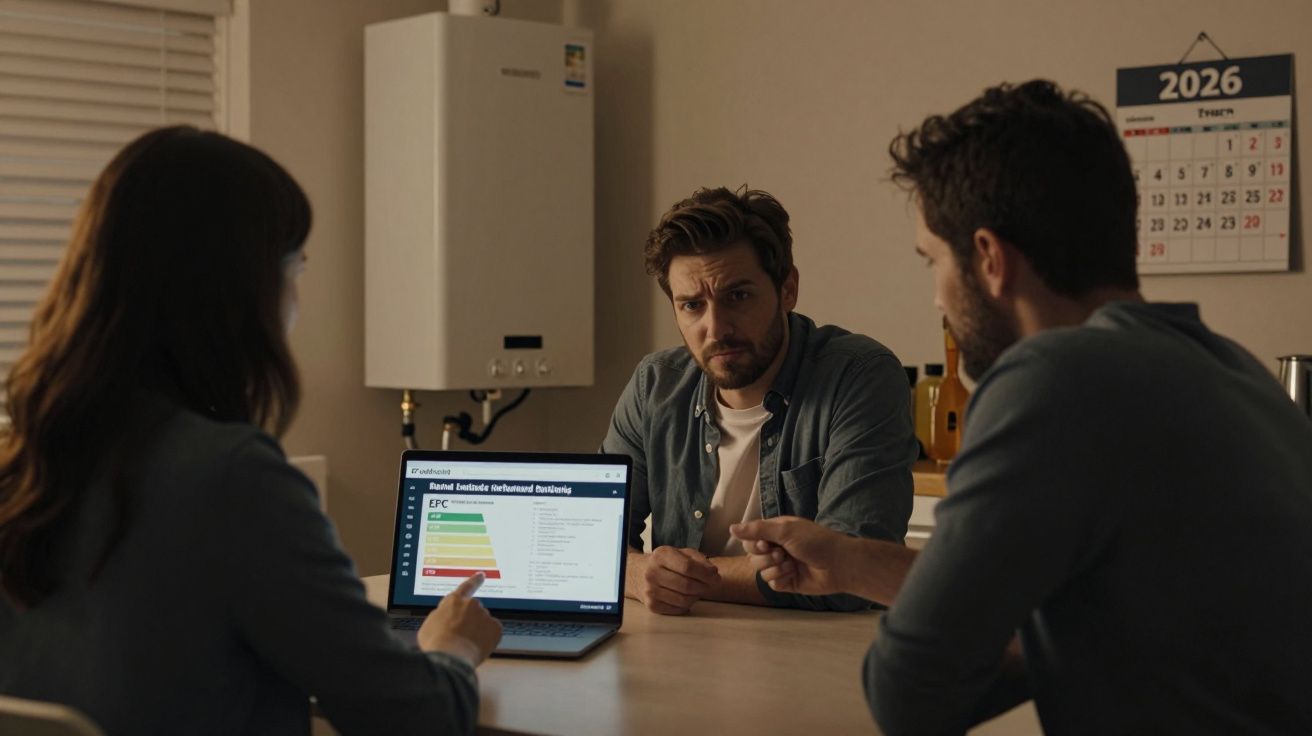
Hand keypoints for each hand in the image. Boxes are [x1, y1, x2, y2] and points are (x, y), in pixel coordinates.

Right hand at [418, 572, 501, 665]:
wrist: (450, 655)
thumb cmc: (436, 642)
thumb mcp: (430, 624)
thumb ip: (442, 616)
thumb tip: (446, 619)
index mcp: (454, 601)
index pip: (466, 587)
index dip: (474, 581)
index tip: (481, 576)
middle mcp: (471, 604)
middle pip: (475, 612)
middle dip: (471, 622)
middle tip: (461, 638)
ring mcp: (484, 615)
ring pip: (484, 624)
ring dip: (478, 632)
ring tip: (466, 646)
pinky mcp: (495, 627)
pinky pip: (493, 633)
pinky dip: (488, 640)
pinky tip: (476, 647)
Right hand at [628, 546, 719, 614]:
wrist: (638, 574)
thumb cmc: (665, 563)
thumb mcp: (680, 553)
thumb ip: (699, 560)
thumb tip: (713, 573)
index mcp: (661, 555)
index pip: (688, 567)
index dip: (706, 574)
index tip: (716, 577)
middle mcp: (652, 573)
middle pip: (687, 585)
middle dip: (704, 587)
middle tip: (710, 585)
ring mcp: (650, 591)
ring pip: (684, 600)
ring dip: (697, 596)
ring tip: (698, 590)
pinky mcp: (651, 605)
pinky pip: (678, 609)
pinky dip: (687, 604)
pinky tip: (686, 596)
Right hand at [730, 517, 854, 595]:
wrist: (839, 564)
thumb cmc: (815, 541)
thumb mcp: (786, 530)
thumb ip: (757, 529)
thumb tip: (731, 528)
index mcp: (776, 533)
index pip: (750, 539)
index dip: (753, 544)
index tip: (766, 544)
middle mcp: (777, 548)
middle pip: (752, 556)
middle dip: (765, 558)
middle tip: (782, 554)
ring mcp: (782, 566)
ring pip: (760, 571)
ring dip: (775, 568)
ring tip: (792, 565)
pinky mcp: (787, 582)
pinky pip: (771, 583)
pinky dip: (780, 579)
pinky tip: (793, 575)